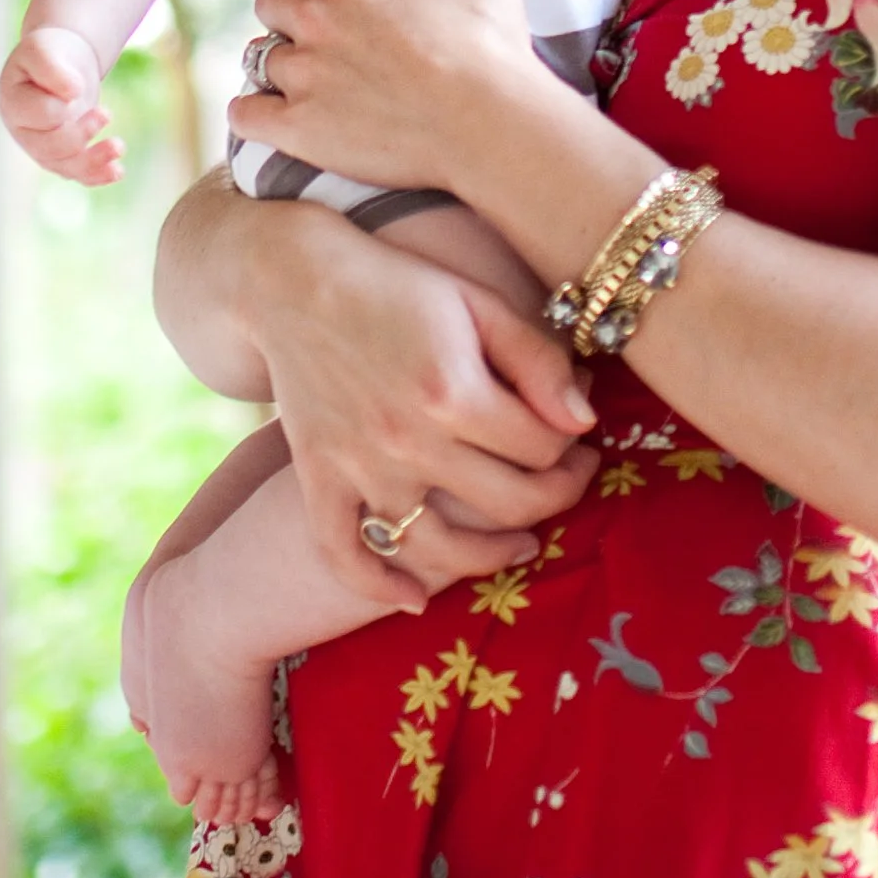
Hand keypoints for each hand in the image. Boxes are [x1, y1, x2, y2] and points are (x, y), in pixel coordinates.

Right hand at [0, 24, 120, 184]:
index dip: (62, 106)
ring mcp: (42, 148)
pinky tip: (118, 171)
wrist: (61, 62)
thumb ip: (52, 68)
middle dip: (81, 134)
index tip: (76, 88)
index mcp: (13, 104)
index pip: (41, 115)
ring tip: (119, 147)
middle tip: (106, 112)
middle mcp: (24, 132)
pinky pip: (78, 173)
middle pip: (51, 148)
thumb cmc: (48, 53)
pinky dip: (98, 175)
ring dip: (94, 160)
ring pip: (66, 166)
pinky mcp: (63, 156)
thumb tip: (73, 93)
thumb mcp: (44, 49)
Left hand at [223, 0, 534, 200]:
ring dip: (283, 61)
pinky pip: (245, 116)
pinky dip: (258, 114)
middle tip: (328, 24)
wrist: (493, 127)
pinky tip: (284, 114)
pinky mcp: (300, 130)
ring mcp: (303, 77)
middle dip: (291, 6)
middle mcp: (313, 18)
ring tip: (319, 72)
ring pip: (259, 55)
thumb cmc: (492, 38)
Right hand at [235, 208, 599, 610]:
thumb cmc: (397, 284)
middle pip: (508, 504)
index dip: (574, 448)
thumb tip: (584, 421)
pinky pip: (344, 552)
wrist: (293, 280)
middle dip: (556, 497)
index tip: (579, 437)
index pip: (543, 450)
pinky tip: (416, 598)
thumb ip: (538, 360)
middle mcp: (408, 440)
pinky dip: (379, 586)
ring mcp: (359, 466)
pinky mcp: (319, 477)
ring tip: (522, 544)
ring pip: (438, 548)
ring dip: (491, 557)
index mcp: (454, 391)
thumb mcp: (477, 302)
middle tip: (568, 478)